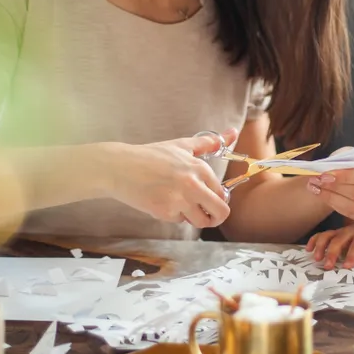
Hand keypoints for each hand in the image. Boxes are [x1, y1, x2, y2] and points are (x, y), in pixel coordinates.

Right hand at [109, 128, 237, 227]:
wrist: (119, 167)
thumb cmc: (150, 156)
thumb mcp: (181, 146)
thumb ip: (209, 143)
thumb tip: (233, 132)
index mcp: (200, 168)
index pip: (223, 194)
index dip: (217, 199)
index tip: (207, 198)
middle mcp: (193, 184)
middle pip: (221, 213)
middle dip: (215, 217)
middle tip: (206, 214)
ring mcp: (179, 200)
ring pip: (201, 221)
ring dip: (193, 218)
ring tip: (181, 206)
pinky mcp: (165, 212)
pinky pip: (179, 221)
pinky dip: (173, 215)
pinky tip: (162, 202)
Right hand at [306, 217, 353, 268]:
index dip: (352, 254)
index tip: (348, 266)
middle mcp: (348, 232)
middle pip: (338, 241)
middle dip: (333, 253)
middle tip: (328, 266)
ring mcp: (338, 232)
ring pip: (327, 236)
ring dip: (320, 247)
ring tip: (315, 258)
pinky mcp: (331, 233)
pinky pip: (320, 235)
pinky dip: (313, 241)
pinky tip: (307, 250)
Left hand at [307, 156, 353, 221]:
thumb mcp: (350, 155)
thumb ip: (342, 161)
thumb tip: (326, 171)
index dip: (347, 176)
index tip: (326, 174)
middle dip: (336, 188)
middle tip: (316, 180)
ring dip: (331, 197)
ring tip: (315, 187)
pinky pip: (350, 214)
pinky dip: (334, 204)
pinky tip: (323, 195)